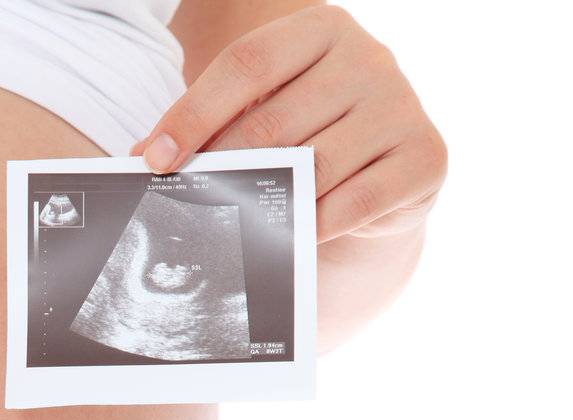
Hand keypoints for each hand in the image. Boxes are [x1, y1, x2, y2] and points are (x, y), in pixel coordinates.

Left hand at [131, 5, 446, 242]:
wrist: (381, 174)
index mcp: (323, 27)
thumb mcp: (263, 110)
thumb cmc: (308, 133)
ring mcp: (403, 106)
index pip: (247, 64)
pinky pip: (352, 203)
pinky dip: (310, 226)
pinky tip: (283, 239)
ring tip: (230, 226)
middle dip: (221, 167)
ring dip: (264, 201)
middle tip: (184, 202)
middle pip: (275, 120)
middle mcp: (370, 58)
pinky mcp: (425, 157)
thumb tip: (146, 155)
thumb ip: (214, 122)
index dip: (194, 112)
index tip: (153, 158)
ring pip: (313, 166)